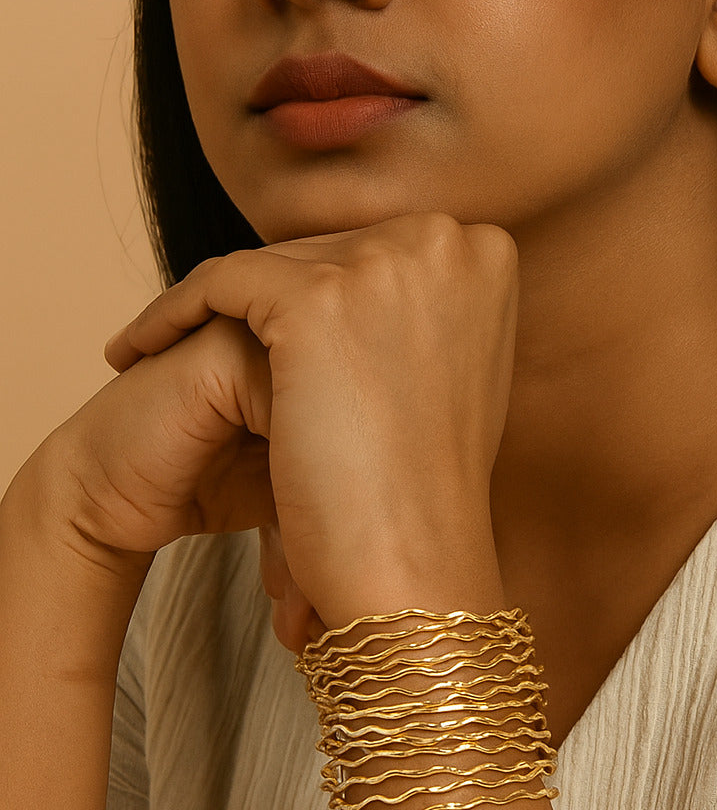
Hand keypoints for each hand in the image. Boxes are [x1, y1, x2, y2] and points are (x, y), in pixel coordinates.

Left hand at [103, 212, 519, 644]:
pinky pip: (217, 283)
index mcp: (487, 256)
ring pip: (264, 266)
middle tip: (202, 339)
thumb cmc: (426, 494)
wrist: (418, 568)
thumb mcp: (442, 374)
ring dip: (208, 310)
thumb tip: (361, 291)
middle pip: (320, 253)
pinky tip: (135, 351)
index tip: (265, 329)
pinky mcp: (317, 296)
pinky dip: (169, 314)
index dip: (312, 289)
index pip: (371, 254)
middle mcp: (445, 241)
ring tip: (161, 349)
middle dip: (259, 298)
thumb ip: (412, 316)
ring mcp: (385, 263)